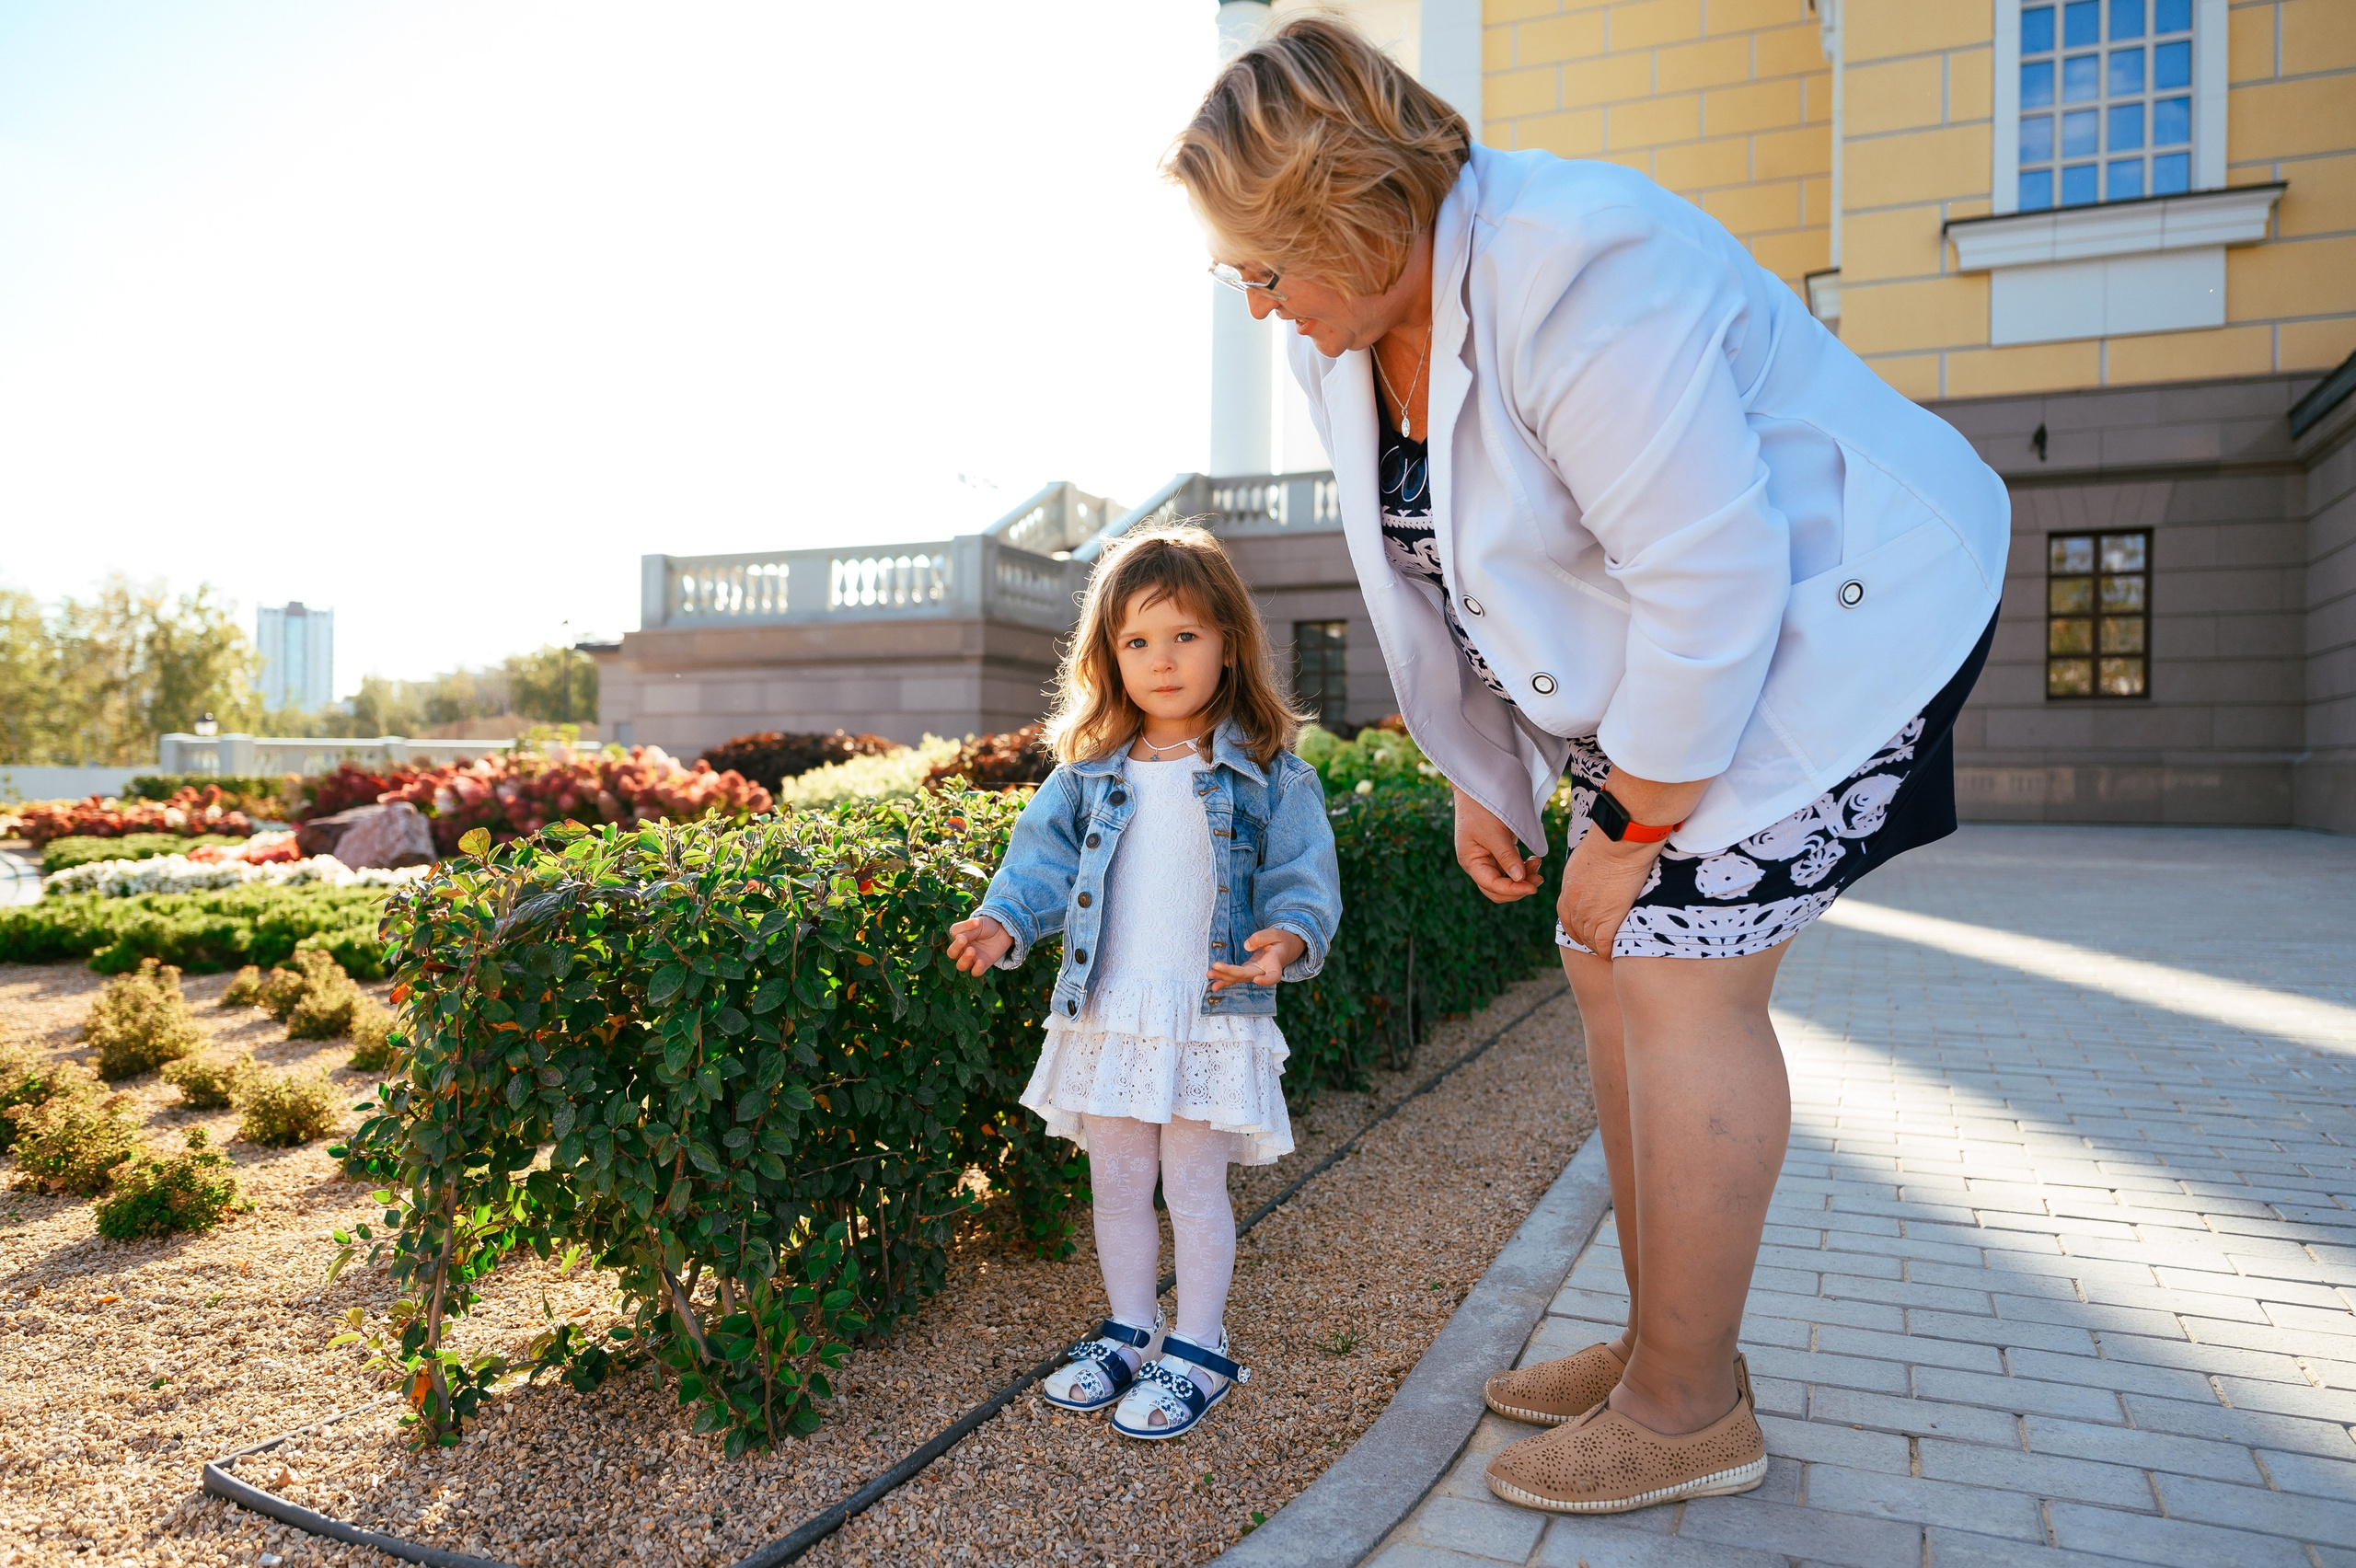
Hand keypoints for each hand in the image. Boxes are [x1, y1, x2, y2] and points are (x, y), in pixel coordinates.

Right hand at [947, 915, 1013, 975]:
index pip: (954, 933)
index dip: (962, 928)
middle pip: (951, 953)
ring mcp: (972, 958)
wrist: (1003, 931)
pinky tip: (981, 961)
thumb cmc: (987, 926)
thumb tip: (960, 937)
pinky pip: (975, 972)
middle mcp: (963, 949)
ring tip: (972, 951)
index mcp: (959, 936)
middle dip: (955, 948)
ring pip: (961, 966)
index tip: (975, 923)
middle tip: (963, 940)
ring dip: (964, 959)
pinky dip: (976, 969)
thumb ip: (968, 929)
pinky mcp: (982, 965)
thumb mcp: (979, 923)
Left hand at [1209, 927, 1305, 989]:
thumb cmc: (1281, 940)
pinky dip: (1225, 980)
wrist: (1285, 948)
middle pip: (1247, 975)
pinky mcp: (1248, 970)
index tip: (1257, 979)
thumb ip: (1262, 937)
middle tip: (1214, 968)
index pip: (1273, 975)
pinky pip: (1236, 977)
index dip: (1266, 980)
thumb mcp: (1275, 933)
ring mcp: (1255, 972)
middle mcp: (1264, 971)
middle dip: (1230, 973)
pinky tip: (1214, 985)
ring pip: (1239, 978)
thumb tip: (1246, 946)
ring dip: (1223, 977)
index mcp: (1275, 963)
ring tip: (1209, 974)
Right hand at [1454, 789, 1542, 902]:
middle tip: (1539, 879)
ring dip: (1523, 878)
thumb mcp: (1494, 833)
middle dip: (1518, 887)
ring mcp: (1487, 858)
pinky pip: (1511, 868)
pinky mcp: (1498, 852)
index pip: (1491, 886)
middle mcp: (1478, 864)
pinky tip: (1533, 859)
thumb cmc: (1481, 807)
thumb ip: (1507, 857)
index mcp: (1471, 861)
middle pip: (1497, 889)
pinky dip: (1523, 868)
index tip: (1532, 887)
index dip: (1512, 890)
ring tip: (1537, 863)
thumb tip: (1520, 880)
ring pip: (1506, 880)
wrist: (1479, 787)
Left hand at [1555, 828, 1660, 956]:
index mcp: (1568, 889)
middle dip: (1588, 939)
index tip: (1585, 932)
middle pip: (1577, 931)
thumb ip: (1585, 873)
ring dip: (1598, 947)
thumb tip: (1593, 875)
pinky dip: (1607, 952)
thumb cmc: (1608, 842)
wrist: (1618, 843)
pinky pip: (1603, 945)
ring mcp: (1588, 914)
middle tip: (1600, 944)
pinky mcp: (1606, 920)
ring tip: (1609, 950)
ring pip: (1589, 940)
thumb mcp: (1585, 858)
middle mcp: (1574, 904)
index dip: (1576, 927)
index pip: (1566, 916)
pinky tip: (1614, 954)